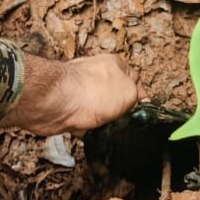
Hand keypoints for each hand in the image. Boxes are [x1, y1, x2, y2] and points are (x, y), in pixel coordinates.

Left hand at [2, 53, 140, 135]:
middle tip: (127, 125)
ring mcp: (81, 90)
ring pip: (100, 110)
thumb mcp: (129, 92)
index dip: (141, 98)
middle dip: (121, 112)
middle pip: (116, 96)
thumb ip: (136, 97)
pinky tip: (91, 135)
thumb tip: (136, 103)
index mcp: (115, 64)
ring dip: (105, 122)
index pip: (135, 79)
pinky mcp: (68, 106)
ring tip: (109, 131)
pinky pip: (84, 120)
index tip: (144, 114)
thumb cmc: (93, 92)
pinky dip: (88, 129)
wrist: (56, 103)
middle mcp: (97, 74)